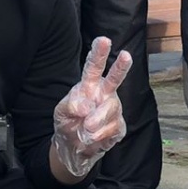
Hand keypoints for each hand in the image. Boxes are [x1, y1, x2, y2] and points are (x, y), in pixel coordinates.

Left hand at [52, 37, 131, 178]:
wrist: (73, 148)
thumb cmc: (68, 123)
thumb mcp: (61, 112)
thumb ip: (70, 104)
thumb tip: (86, 106)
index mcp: (88, 86)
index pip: (93, 67)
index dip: (99, 53)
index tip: (103, 40)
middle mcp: (104, 94)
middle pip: (114, 79)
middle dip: (120, 67)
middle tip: (126, 55)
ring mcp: (113, 110)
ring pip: (111, 108)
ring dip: (96, 120)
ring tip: (85, 128)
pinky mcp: (118, 126)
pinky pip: (113, 127)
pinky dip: (100, 134)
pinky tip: (91, 137)